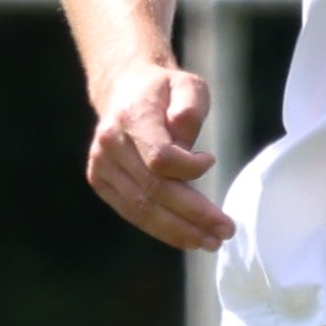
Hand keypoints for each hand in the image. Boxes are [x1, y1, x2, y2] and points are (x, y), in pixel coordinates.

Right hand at [84, 56, 236, 248]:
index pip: (160, 157)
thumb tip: (185, 142)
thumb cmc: (164, 91)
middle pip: (154, 190)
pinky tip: (186, 237)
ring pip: (142, 208)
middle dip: (193, 214)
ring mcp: (101, 165)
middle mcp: (110, 144)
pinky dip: (161, 229)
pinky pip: (132, 212)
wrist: (125, 91)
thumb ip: (191, 107)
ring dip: (179, 230)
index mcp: (131, 117)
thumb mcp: (187, 84)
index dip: (190, 169)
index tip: (211, 160)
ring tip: (211, 242)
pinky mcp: (100, 181)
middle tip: (225, 230)